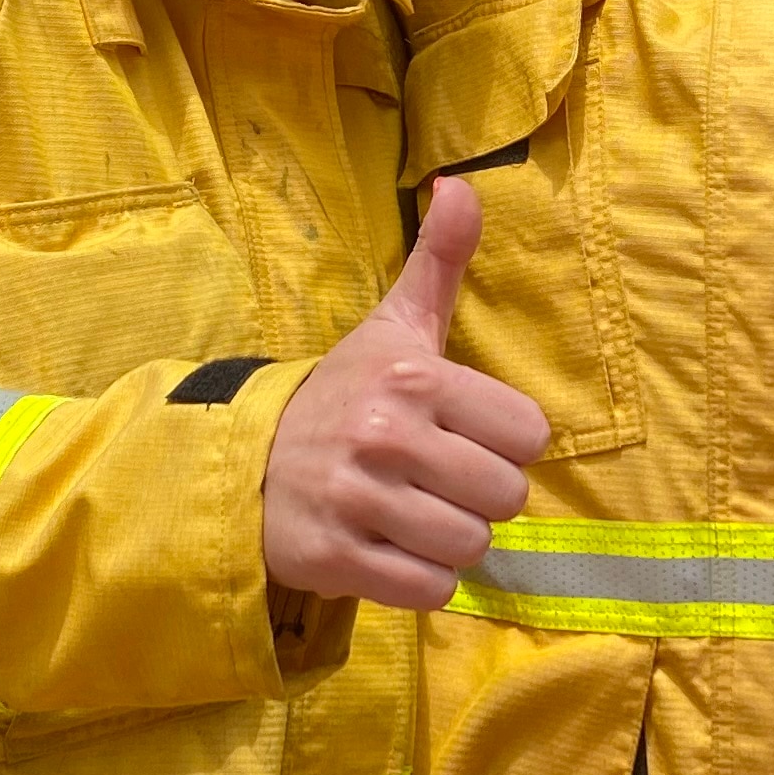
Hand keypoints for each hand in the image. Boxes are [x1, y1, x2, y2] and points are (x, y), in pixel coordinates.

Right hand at [261, 177, 552, 612]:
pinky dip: (422, 580)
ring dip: (452, 541)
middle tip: (440, 483)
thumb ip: (439, 259)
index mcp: (413, 377)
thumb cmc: (343, 395)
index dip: (505, 443)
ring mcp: (358, 500)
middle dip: (481, 498)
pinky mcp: (336, 558)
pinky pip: (430, 589)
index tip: (466, 436)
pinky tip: (392, 550)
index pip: (528, 434)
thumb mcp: (392, 325)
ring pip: (470, 547)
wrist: (245, 461)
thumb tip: (464, 185)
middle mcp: (387, 436)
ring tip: (415, 516)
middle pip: (505, 497)